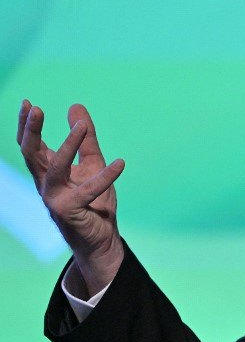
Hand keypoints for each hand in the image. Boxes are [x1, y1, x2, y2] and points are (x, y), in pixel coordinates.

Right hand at [18, 100, 125, 296]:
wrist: (102, 239)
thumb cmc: (94, 203)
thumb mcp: (92, 164)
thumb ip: (86, 139)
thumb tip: (76, 107)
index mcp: (47, 172)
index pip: (30, 145)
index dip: (27, 125)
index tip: (28, 102)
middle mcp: (46, 184)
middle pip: (31, 154)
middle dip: (31, 131)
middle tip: (36, 108)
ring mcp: (55, 198)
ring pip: (55, 168)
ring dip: (68, 146)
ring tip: (82, 127)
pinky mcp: (71, 211)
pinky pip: (89, 191)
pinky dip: (106, 176)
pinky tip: (121, 163)